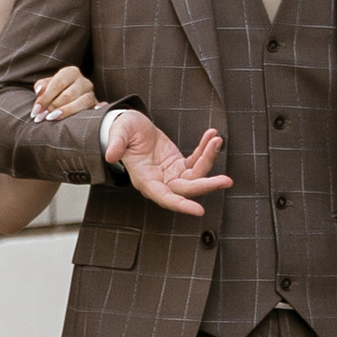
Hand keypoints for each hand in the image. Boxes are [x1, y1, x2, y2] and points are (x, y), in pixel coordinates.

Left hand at [33, 66, 98, 121]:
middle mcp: (84, 81)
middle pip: (69, 94)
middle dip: (53, 107)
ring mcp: (92, 93)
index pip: (58, 83)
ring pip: (83, 102)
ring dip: (66, 111)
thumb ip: (42, 86)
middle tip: (41, 117)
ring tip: (52, 118)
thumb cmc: (57, 91)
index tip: (35, 111)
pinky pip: (96, 109)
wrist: (70, 97)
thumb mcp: (48, 85)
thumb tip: (38, 91)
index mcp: (71, 72)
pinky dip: (93, 112)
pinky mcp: (96, 105)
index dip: (45, 97)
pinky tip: (82, 119)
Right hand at [109, 116, 231, 213]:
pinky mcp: (178, 164)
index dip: (181, 204)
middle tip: (226, 180)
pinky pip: (196, 160)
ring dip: (209, 159)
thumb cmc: (122, 131)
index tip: (199, 211)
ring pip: (195, 175)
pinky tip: (212, 136)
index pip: (164, 197)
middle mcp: (159, 180)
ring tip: (216, 141)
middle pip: (186, 189)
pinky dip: (205, 149)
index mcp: (144, 179)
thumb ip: (116, 144)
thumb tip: (110, 155)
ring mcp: (170, 174)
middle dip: (207, 185)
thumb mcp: (118, 133)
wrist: (129, 125)